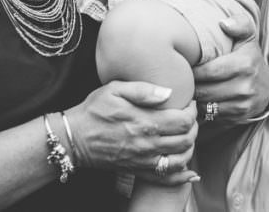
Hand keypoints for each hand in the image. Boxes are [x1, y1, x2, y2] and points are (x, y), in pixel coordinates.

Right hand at [65, 81, 198, 184]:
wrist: (74, 139)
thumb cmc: (94, 110)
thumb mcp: (115, 89)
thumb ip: (143, 90)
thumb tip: (168, 92)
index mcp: (145, 122)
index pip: (183, 120)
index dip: (192, 111)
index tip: (188, 103)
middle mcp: (148, 144)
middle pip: (186, 140)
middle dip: (194, 127)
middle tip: (189, 117)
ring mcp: (144, 160)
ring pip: (181, 159)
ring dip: (190, 148)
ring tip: (186, 135)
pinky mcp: (138, 171)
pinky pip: (166, 179)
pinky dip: (182, 177)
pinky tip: (190, 172)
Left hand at [192, 14, 268, 124]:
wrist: (267, 86)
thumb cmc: (250, 57)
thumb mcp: (248, 38)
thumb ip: (240, 24)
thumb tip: (223, 23)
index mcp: (244, 64)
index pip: (208, 71)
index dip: (193, 70)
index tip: (186, 65)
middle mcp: (245, 87)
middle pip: (205, 90)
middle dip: (192, 85)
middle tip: (183, 78)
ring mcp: (242, 104)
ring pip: (206, 105)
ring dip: (195, 98)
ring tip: (190, 89)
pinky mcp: (238, 117)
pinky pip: (212, 116)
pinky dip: (203, 109)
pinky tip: (200, 99)